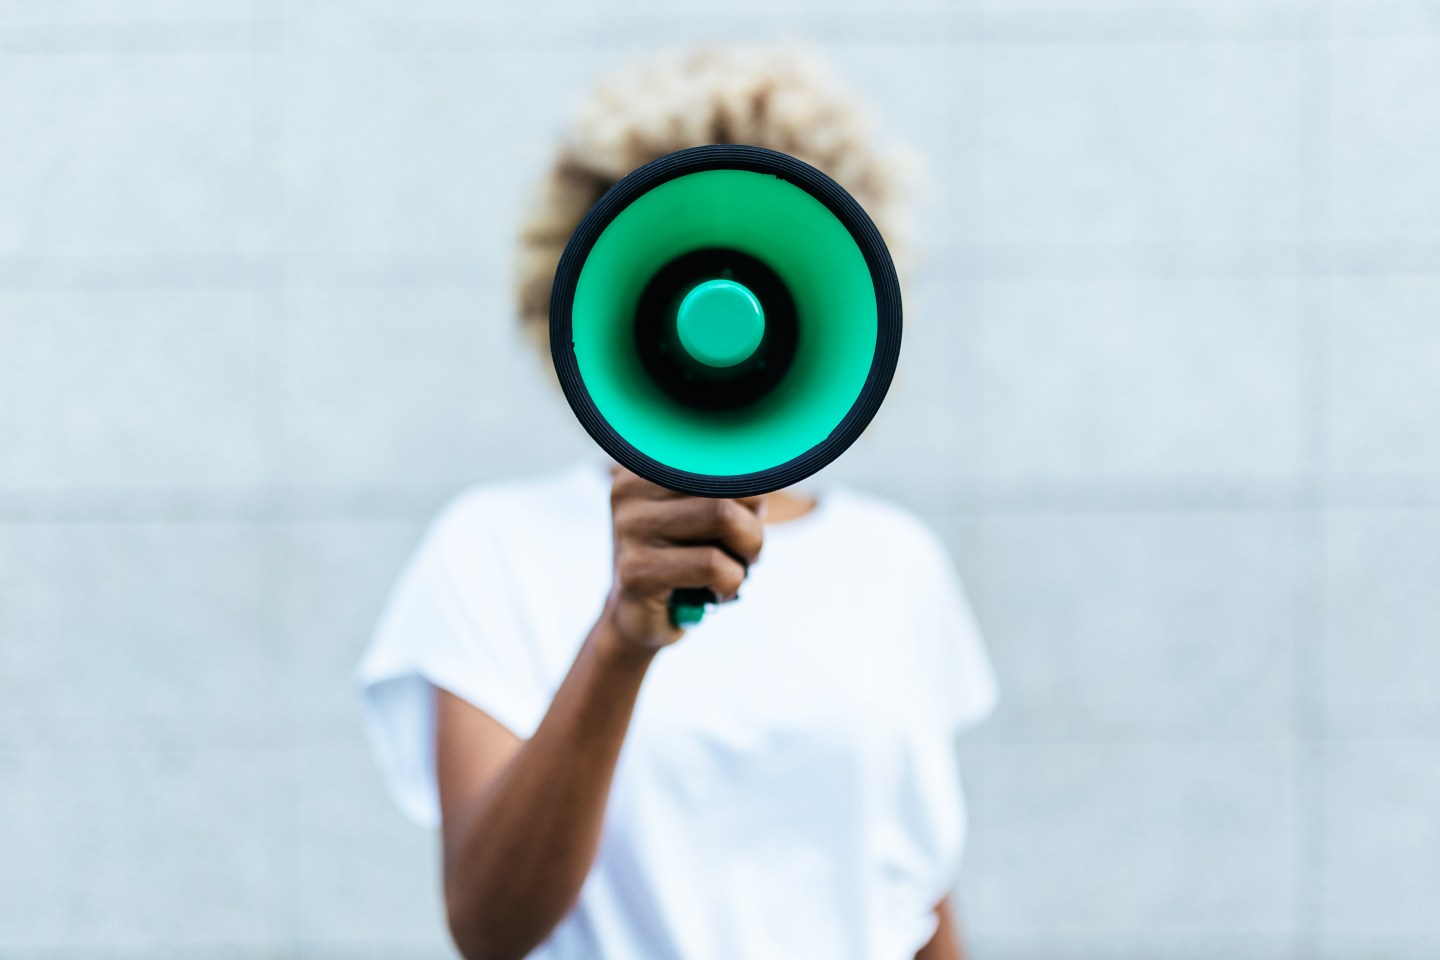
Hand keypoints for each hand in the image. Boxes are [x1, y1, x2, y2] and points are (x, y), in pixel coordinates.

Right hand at [603, 467, 765, 650]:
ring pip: (723, 517)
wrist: (640, 616)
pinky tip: (717, 592)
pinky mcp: (636, 571)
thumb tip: (769, 470)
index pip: (720, 453)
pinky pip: (713, 565)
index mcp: (648, 463)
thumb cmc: (686, 556)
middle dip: (753, 524)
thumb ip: (730, 485)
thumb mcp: (707, 510)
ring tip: (734, 568)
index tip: (744, 517)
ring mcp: (629, 529)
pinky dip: (731, 582)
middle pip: (726, 482)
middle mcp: (630, 488)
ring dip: (747, 553)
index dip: (750, 489)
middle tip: (746, 550)